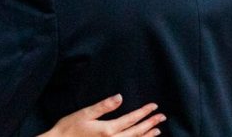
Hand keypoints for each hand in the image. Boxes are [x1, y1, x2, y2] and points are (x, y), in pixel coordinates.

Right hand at [41, 94, 164, 136]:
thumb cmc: (69, 129)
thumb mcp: (84, 114)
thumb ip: (103, 106)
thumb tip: (120, 97)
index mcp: (107, 129)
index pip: (131, 119)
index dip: (144, 112)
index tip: (154, 106)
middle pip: (136, 132)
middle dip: (150, 124)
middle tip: (162, 117)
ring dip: (146, 136)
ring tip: (157, 131)